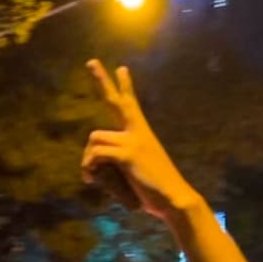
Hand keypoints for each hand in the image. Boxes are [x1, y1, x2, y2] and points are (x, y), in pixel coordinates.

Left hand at [82, 62, 201, 219]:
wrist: (175, 199)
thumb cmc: (157, 191)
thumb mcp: (138, 172)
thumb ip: (122, 165)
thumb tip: (99, 169)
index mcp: (142, 133)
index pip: (131, 104)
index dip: (125, 86)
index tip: (121, 68)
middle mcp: (138, 132)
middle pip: (116, 101)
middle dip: (102, 80)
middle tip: (90, 61)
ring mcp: (133, 141)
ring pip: (95, 138)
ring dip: (87, 158)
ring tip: (90, 175)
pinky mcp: (128, 154)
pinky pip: (97, 154)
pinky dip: (89, 166)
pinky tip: (91, 178)